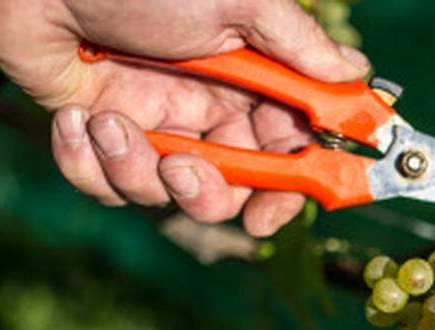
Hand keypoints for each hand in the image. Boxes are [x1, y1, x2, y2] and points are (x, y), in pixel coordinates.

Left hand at [0, 0, 369, 235]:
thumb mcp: (240, 4)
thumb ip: (301, 49)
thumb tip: (357, 76)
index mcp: (250, 82)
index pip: (290, 151)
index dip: (292, 184)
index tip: (282, 205)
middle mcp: (208, 111)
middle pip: (237, 190)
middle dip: (211, 193)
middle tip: (186, 168)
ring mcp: (154, 128)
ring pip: (169, 197)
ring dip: (138, 171)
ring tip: (112, 123)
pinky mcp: (100, 140)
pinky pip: (108, 187)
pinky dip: (89, 162)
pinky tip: (77, 118)